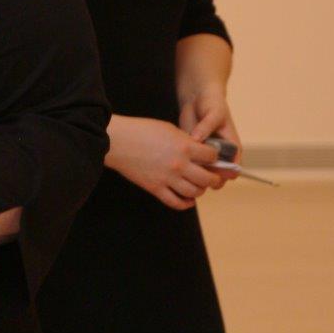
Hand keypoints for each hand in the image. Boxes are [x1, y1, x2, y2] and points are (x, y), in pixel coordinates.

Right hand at [105, 116, 220, 209]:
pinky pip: (176, 202)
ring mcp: (168, 179)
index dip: (215, 157)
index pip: (212, 157)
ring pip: (194, 192)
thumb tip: (198, 151)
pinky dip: (186, 203)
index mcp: (184, 147)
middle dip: (214, 178)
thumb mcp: (169, 128)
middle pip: (207, 178)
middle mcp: (180, 165)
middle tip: (213, 176)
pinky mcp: (156, 189)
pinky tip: (189, 199)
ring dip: (200, 190)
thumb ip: (185, 141)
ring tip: (199, 186)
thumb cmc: (141, 130)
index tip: (213, 157)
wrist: (118, 141)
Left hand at [179, 85, 242, 188]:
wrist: (198, 96)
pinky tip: (177, 161)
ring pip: (203, 172)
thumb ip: (206, 127)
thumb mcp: (213, 113)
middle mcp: (221, 154)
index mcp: (233, 148)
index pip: (233, 169)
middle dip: (208, 177)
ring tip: (184, 167)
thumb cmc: (212, 103)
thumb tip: (196, 140)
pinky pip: (191, 163)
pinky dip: (186, 164)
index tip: (211, 172)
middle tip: (195, 172)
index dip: (224, 174)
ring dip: (195, 172)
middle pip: (218, 175)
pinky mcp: (193, 151)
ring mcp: (206, 154)